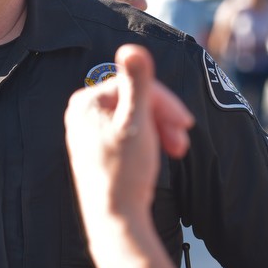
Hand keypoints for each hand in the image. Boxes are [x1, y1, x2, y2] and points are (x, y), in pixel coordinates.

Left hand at [64, 45, 193, 222]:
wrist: (115, 221)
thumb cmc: (125, 173)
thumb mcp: (137, 123)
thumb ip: (137, 84)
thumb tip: (132, 46)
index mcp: (85, 102)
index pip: (136, 87)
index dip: (165, 103)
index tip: (186, 125)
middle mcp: (80, 113)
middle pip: (135, 101)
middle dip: (163, 118)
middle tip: (184, 140)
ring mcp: (86, 132)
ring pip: (134, 117)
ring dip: (160, 130)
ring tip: (177, 151)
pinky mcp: (95, 149)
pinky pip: (128, 133)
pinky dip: (148, 140)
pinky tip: (160, 156)